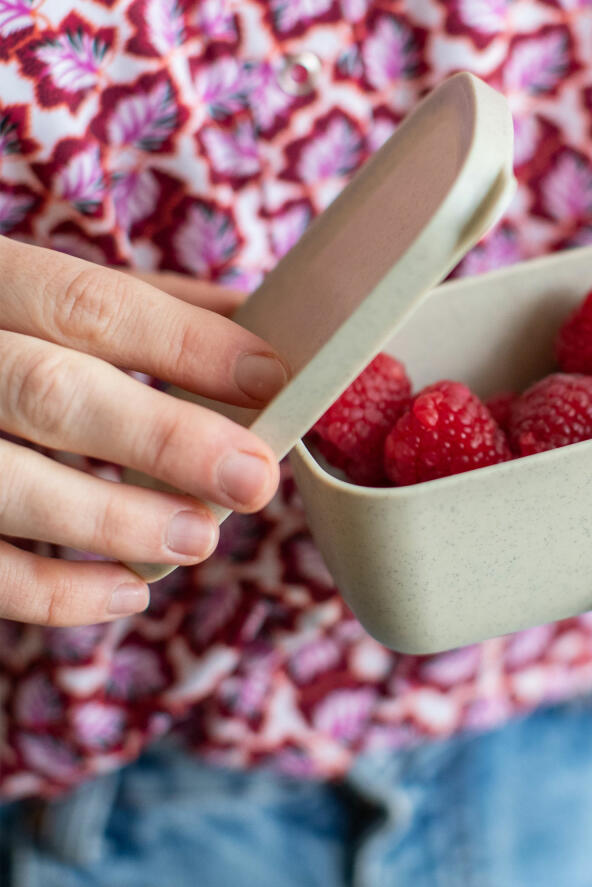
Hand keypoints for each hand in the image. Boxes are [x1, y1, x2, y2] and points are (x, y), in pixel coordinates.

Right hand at [0, 239, 286, 626]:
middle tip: (253, 479)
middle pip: (50, 391)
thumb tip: (261, 329)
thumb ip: (148, 309)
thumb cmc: (1, 338)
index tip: (270, 378)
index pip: (88, 304)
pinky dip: (53, 591)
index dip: (184, 343)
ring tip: (199, 539)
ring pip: (5, 484)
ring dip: (113, 520)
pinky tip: (128, 590)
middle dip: (164, 439)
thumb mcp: (50, 295)